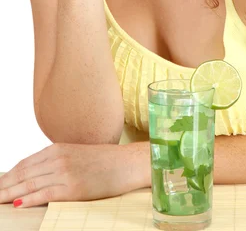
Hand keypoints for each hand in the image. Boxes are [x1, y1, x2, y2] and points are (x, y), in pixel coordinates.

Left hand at [0, 142, 147, 207]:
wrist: (126, 163)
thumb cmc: (104, 162)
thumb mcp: (76, 154)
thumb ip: (55, 162)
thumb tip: (35, 175)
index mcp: (57, 148)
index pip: (24, 164)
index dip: (7, 176)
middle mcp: (58, 158)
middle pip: (22, 174)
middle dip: (3, 185)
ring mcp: (64, 172)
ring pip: (29, 184)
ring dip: (9, 193)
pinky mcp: (72, 187)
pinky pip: (43, 193)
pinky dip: (27, 199)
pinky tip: (16, 203)